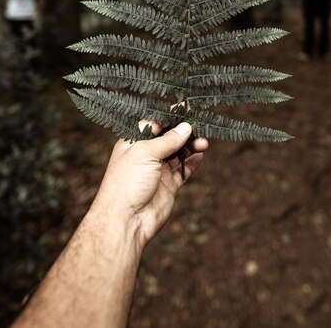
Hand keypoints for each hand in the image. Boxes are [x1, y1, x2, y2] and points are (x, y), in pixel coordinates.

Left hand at [92, 122, 207, 248]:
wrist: (127, 220)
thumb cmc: (126, 183)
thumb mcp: (145, 152)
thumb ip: (168, 140)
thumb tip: (185, 127)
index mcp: (134, 142)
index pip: (154, 123)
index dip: (169, 117)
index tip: (185, 108)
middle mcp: (146, 155)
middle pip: (169, 138)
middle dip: (184, 131)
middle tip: (199, 126)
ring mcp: (157, 170)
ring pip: (178, 153)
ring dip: (191, 146)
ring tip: (203, 142)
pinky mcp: (168, 185)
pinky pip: (183, 170)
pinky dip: (193, 162)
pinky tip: (201, 155)